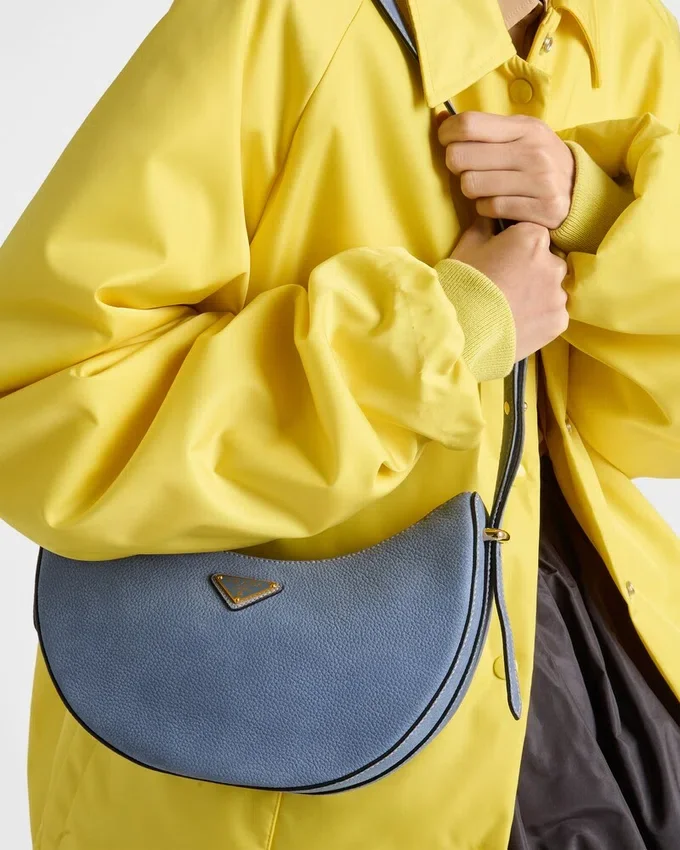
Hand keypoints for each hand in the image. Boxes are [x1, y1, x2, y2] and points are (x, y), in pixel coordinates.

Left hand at [436, 111, 575, 230]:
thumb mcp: (518, 134)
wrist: (579, 191)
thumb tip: (437, 118)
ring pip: (471, 185)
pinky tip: (497, 202)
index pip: (468, 124)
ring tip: (485, 186)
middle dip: (456, 165)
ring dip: (471, 189)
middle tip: (467, 168)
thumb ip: (482, 128)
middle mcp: (532, 152)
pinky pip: (489, 208)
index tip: (446, 141)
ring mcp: (539, 182)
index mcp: (524, 127)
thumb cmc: (537, 160)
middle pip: (461, 157)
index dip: (446, 133)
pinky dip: (485, 208)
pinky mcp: (541, 210)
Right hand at [450, 215, 568, 360]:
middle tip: (506, 286)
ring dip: (538, 295)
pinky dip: (540, 318)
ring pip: (552, 290)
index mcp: (533, 238)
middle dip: (532, 271)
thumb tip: (490, 217)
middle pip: (548, 262)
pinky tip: (518, 323)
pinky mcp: (559, 321)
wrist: (462, 331)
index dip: (517, 248)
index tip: (502, 260)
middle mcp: (554, 263)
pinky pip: (553, 314)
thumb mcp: (468, 245)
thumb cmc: (462, 284)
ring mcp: (558, 295)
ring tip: (511, 308)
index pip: (534, 235)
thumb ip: (485, 226)